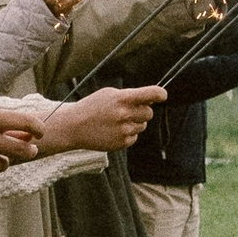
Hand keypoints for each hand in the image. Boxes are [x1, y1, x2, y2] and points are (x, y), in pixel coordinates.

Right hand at [49, 83, 163, 152]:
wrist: (74, 127)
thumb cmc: (93, 107)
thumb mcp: (109, 94)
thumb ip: (129, 96)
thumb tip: (151, 100)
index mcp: (122, 99)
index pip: (149, 94)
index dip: (159, 94)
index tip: (163, 95)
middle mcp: (124, 115)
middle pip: (149, 113)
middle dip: (143, 111)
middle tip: (129, 110)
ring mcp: (123, 130)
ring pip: (142, 125)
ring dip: (134, 123)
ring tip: (116, 121)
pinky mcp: (121, 143)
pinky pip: (135, 137)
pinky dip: (128, 134)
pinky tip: (113, 131)